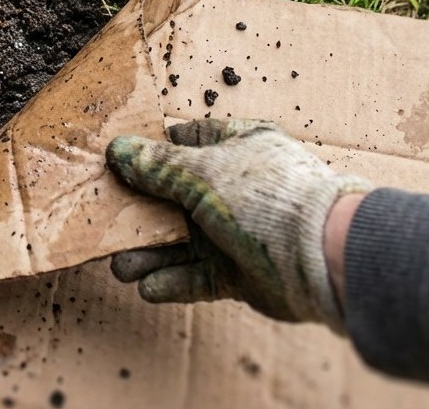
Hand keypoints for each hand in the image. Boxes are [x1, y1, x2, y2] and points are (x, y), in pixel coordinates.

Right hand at [106, 119, 370, 330]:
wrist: (323, 258)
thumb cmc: (269, 198)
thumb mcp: (204, 172)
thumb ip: (158, 166)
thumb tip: (118, 150)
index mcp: (236, 147)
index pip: (185, 142)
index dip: (150, 152)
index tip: (116, 164)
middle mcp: (234, 188)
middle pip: (173, 198)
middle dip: (139, 213)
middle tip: (106, 224)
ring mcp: (236, 232)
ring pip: (179, 242)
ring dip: (148, 254)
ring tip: (120, 266)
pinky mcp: (238, 273)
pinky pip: (195, 277)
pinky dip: (171, 282)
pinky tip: (148, 287)